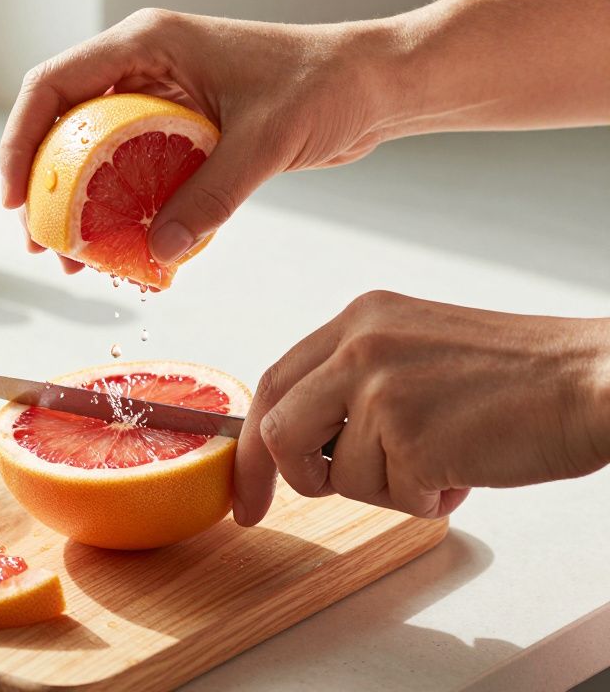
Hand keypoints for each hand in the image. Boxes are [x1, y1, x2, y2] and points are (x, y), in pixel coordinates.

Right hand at [0, 8, 395, 268]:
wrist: (373, 84)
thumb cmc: (325, 84)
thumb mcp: (264, 141)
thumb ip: (210, 196)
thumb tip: (158, 251)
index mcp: (148, 43)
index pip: (53, 85)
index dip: (20, 141)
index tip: (14, 197)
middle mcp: (144, 65)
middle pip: (63, 123)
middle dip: (43, 186)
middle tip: (41, 242)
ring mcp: (161, 95)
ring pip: (94, 150)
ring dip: (79, 205)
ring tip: (77, 259)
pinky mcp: (182, 127)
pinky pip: (132, 167)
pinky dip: (121, 207)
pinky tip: (124, 248)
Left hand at [234, 291, 609, 524]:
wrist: (593, 380)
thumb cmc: (518, 376)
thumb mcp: (416, 349)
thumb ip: (356, 381)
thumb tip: (306, 440)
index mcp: (359, 321)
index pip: (273, 382)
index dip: (251, 445)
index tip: (245, 488)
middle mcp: (360, 348)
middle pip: (278, 431)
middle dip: (290, 477)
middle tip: (298, 499)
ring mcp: (382, 391)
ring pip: (338, 476)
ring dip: (386, 488)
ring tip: (442, 459)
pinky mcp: (412, 436)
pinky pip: (392, 497)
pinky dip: (426, 499)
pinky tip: (465, 469)